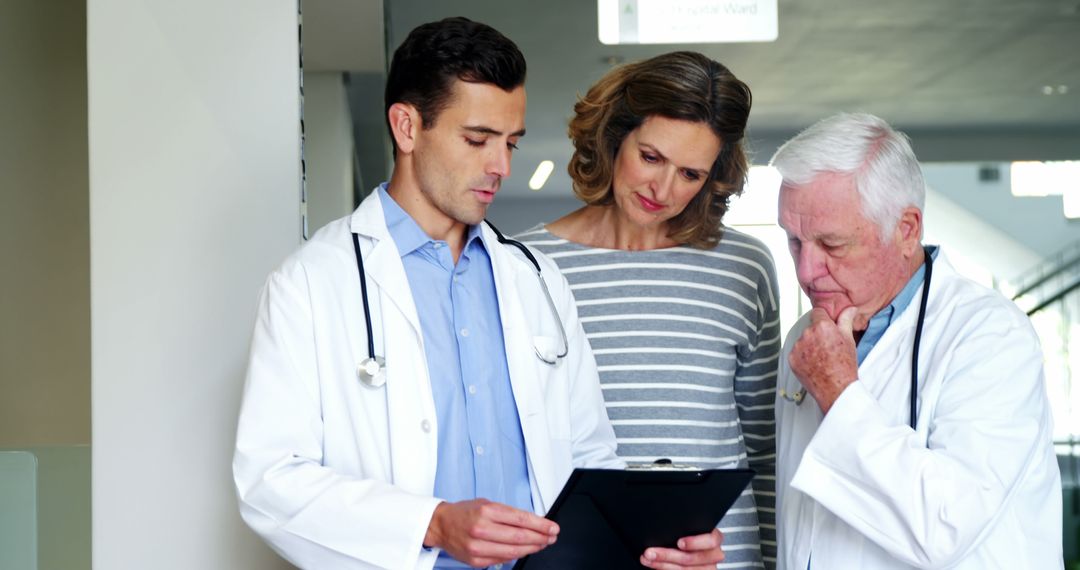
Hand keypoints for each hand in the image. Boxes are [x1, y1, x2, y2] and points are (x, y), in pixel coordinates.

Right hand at [423, 499, 557, 566]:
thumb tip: (532, 523)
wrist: (441, 525)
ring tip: (541, 544)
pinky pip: (502, 560)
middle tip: (551, 537)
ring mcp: (478, 546)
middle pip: (520, 537)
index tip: (553, 528)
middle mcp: (482, 528)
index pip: (521, 519)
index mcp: (487, 511)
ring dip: (531, 549)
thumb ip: (508, 514)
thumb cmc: (465, 512)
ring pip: (513, 551)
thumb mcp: (487, 503)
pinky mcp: (475, 560)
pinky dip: (515, 556)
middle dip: (540, 538)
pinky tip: (523, 551)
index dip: (541, 525)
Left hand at [640, 528, 723, 568]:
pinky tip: (655, 565)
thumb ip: (684, 527)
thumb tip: (666, 523)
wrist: (689, 551)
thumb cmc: (688, 535)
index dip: (695, 542)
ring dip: (662, 564)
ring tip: (647, 559)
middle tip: (650, 551)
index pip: (711, 540)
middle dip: (667, 555)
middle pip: (692, 558)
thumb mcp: (689, 528)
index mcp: (714, 539)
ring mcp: (708, 568)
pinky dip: (664, 569)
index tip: (679, 542)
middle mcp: (713, 555)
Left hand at [788, 306, 858, 413]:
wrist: (836, 389)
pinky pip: (796, 353)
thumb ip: (845, 320)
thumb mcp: (849, 340)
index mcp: (822, 326)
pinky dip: (802, 357)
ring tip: (822, 358)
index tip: (827, 327)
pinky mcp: (791, 358)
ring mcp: (798, 347)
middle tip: (828, 348)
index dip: (824, 320)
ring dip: (809, 346)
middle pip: (810, 328)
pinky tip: (814, 364)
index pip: (817, 312)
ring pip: (802, 340)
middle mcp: (807, 334)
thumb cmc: (844, 366)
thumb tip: (849, 308)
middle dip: (817, 334)